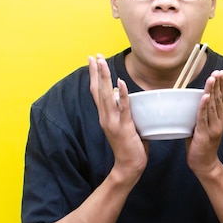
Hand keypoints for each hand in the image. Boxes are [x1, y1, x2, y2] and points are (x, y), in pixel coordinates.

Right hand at [88, 54, 147, 180]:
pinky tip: (120, 82)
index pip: (97, 92)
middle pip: (98, 90)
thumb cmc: (129, 147)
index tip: (92, 59)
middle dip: (96, 71)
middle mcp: (105, 117)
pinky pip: (123, 108)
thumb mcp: (125, 126)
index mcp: (105, 116)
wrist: (128, 167)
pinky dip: (121, 94)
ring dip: (104, 77)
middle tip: (94, 55)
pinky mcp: (124, 127)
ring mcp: (113, 122)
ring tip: (102, 62)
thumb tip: (130, 99)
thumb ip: (125, 112)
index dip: (94, 75)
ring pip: (107, 95)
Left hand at [186, 70, 222, 174]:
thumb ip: (204, 113)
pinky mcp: (205, 134)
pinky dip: (204, 106)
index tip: (221, 72)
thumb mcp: (205, 125)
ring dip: (211, 91)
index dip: (221, 85)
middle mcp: (221, 121)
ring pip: (212, 105)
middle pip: (219, 99)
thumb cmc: (202, 144)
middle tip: (218, 71)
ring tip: (211, 78)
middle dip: (218, 84)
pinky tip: (204, 96)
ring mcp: (214, 128)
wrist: (205, 164)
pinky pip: (203, 117)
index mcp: (221, 118)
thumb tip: (199, 99)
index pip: (222, 98)